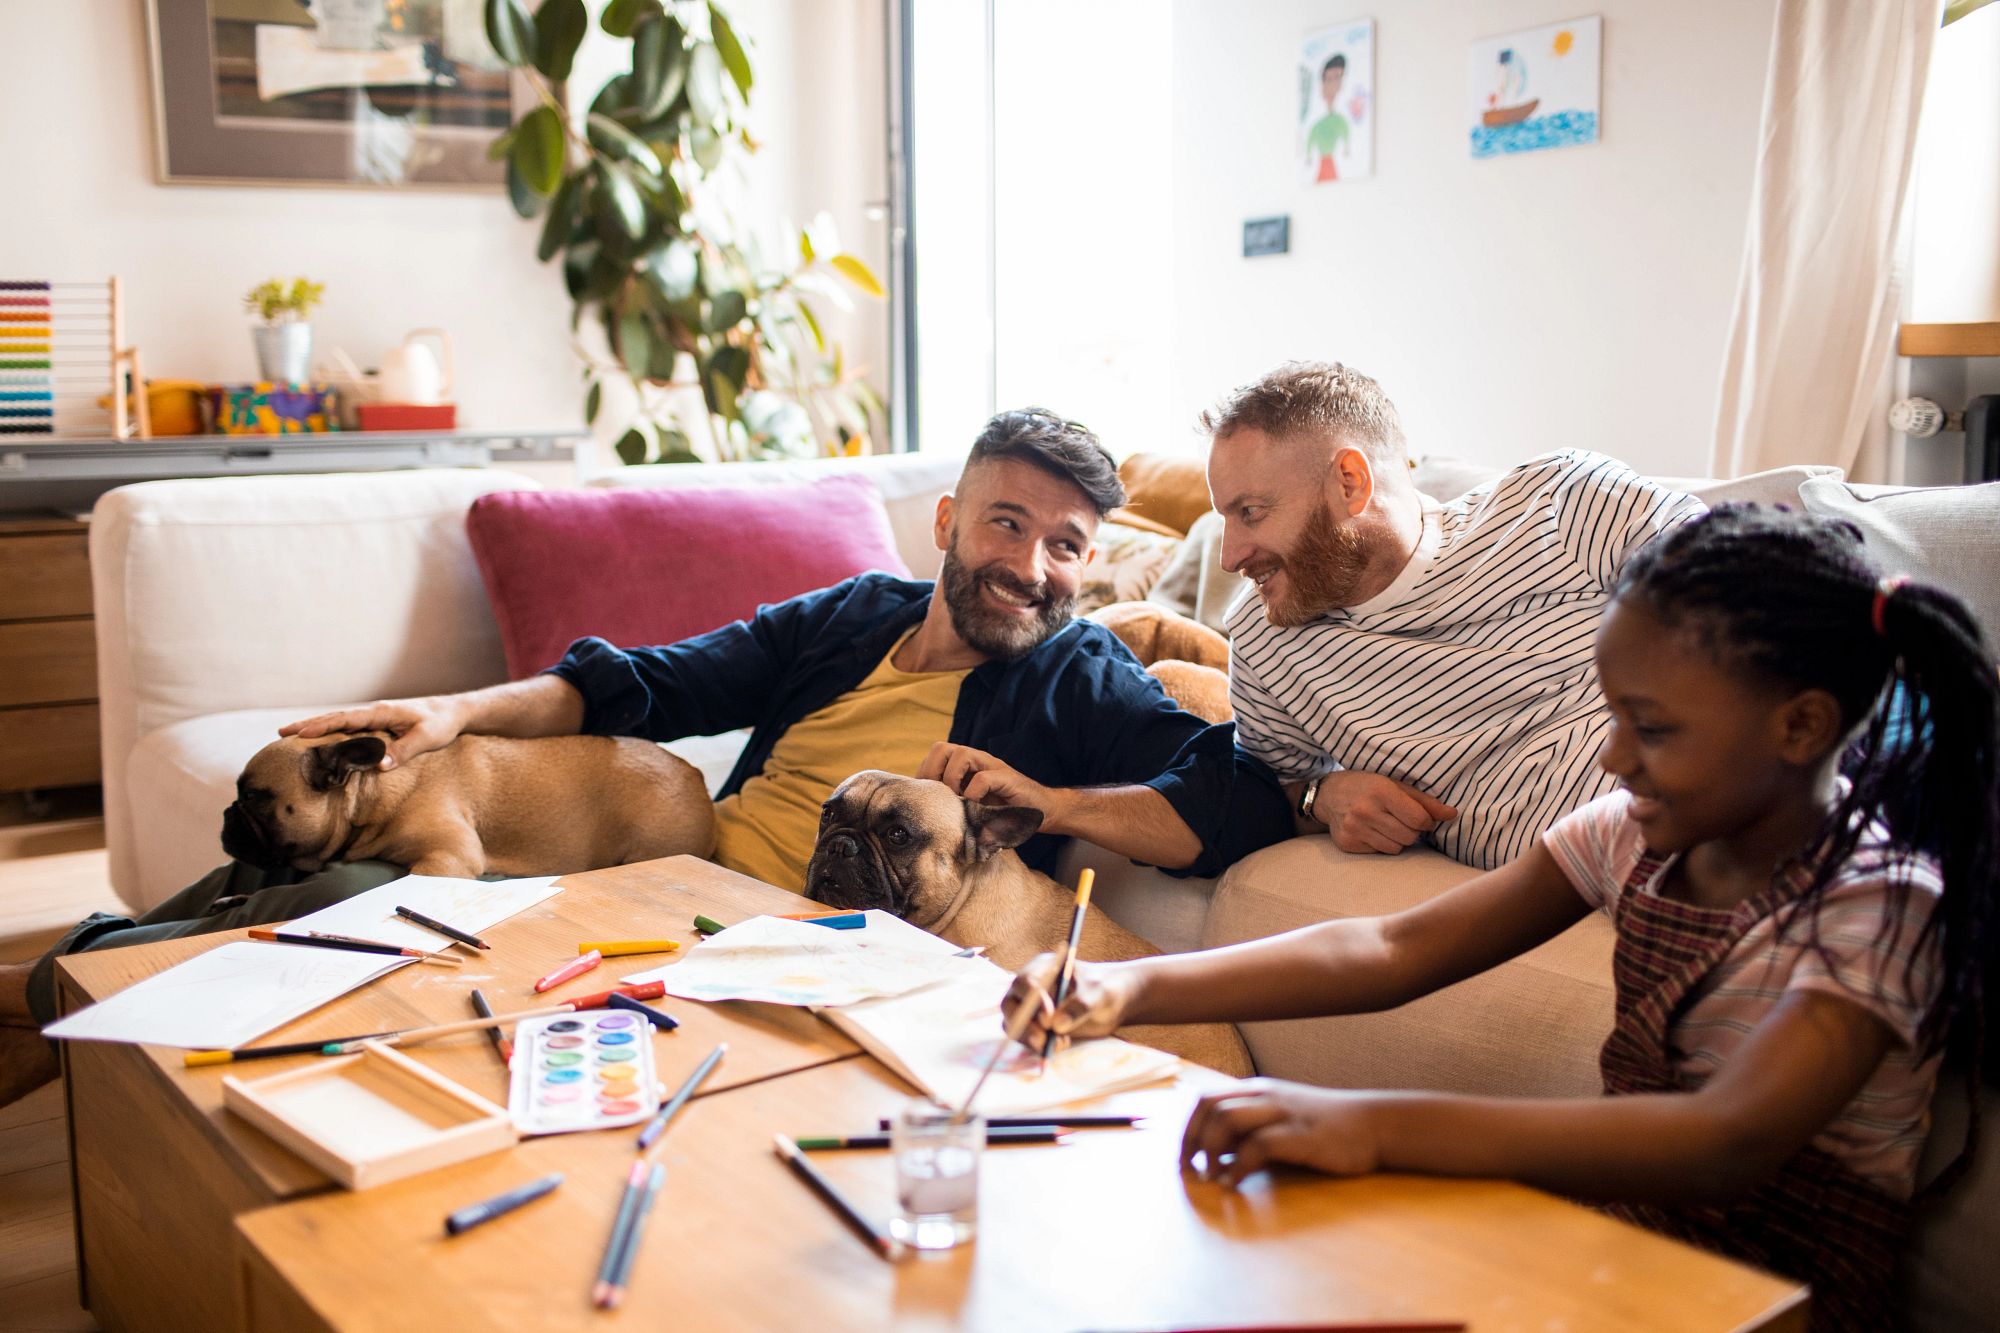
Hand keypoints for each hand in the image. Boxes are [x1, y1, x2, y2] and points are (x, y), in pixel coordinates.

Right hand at [279, 696, 464, 770]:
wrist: (453, 712)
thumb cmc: (441, 724)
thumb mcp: (427, 738)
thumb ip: (403, 751)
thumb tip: (378, 766)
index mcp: (382, 712)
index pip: (345, 719)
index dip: (322, 726)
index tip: (299, 733)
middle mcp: (374, 712)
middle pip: (335, 718)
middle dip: (308, 725)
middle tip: (280, 733)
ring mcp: (375, 717)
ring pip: (340, 722)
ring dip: (316, 728)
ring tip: (290, 735)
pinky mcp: (379, 724)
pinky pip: (350, 728)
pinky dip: (332, 732)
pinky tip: (321, 740)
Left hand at [918, 743, 1066, 822]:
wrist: (1043, 810)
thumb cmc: (1004, 811)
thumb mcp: (973, 806)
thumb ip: (954, 802)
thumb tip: (924, 813)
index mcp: (965, 766)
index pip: (934, 756)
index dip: (924, 774)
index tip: (924, 798)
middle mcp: (976, 761)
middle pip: (941, 748)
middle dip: (933, 772)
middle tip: (937, 797)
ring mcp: (992, 766)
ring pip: (961, 754)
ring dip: (952, 779)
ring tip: (957, 801)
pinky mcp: (1007, 778)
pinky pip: (983, 778)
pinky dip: (974, 793)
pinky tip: (975, 807)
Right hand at [999, 953, 1135, 1053]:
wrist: (1112, 1005)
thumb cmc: (1105, 989)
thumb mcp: (1098, 995)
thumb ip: (1079, 1006)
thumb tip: (1056, 1024)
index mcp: (1043, 968)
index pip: (1025, 982)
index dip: (1032, 1000)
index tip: (1048, 1017)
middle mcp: (1030, 988)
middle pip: (1011, 1005)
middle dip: (1024, 1024)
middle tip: (1042, 1040)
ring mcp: (1030, 1008)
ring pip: (1015, 1025)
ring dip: (1031, 1039)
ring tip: (1061, 1043)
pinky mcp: (1035, 1027)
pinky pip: (1026, 1039)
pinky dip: (1039, 1046)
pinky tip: (1063, 1044)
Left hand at [1179, 1080, 1385, 1187]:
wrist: (1373, 1125)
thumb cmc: (1322, 1130)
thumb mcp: (1278, 1124)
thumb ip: (1246, 1136)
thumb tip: (1211, 1158)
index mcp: (1257, 1091)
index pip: (1204, 1099)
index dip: (1186, 1129)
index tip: (1180, 1159)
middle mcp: (1265, 1096)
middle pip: (1209, 1107)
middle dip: (1189, 1140)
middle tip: (1187, 1171)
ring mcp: (1283, 1113)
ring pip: (1227, 1119)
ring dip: (1209, 1150)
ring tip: (1209, 1177)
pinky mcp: (1301, 1135)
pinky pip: (1258, 1145)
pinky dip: (1239, 1166)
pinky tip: (1234, 1184)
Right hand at [1309, 771, 1456, 854]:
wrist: (1328, 794)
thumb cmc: (1367, 786)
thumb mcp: (1396, 785)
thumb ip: (1425, 801)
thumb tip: (1452, 815)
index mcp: (1381, 791)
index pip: (1419, 819)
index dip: (1426, 821)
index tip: (1422, 818)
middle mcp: (1365, 811)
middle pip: (1409, 837)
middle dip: (1411, 831)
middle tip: (1401, 820)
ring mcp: (1354, 829)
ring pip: (1396, 848)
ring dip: (1397, 840)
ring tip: (1386, 825)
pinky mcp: (1347, 844)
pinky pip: (1379, 853)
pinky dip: (1381, 844)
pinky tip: (1372, 831)